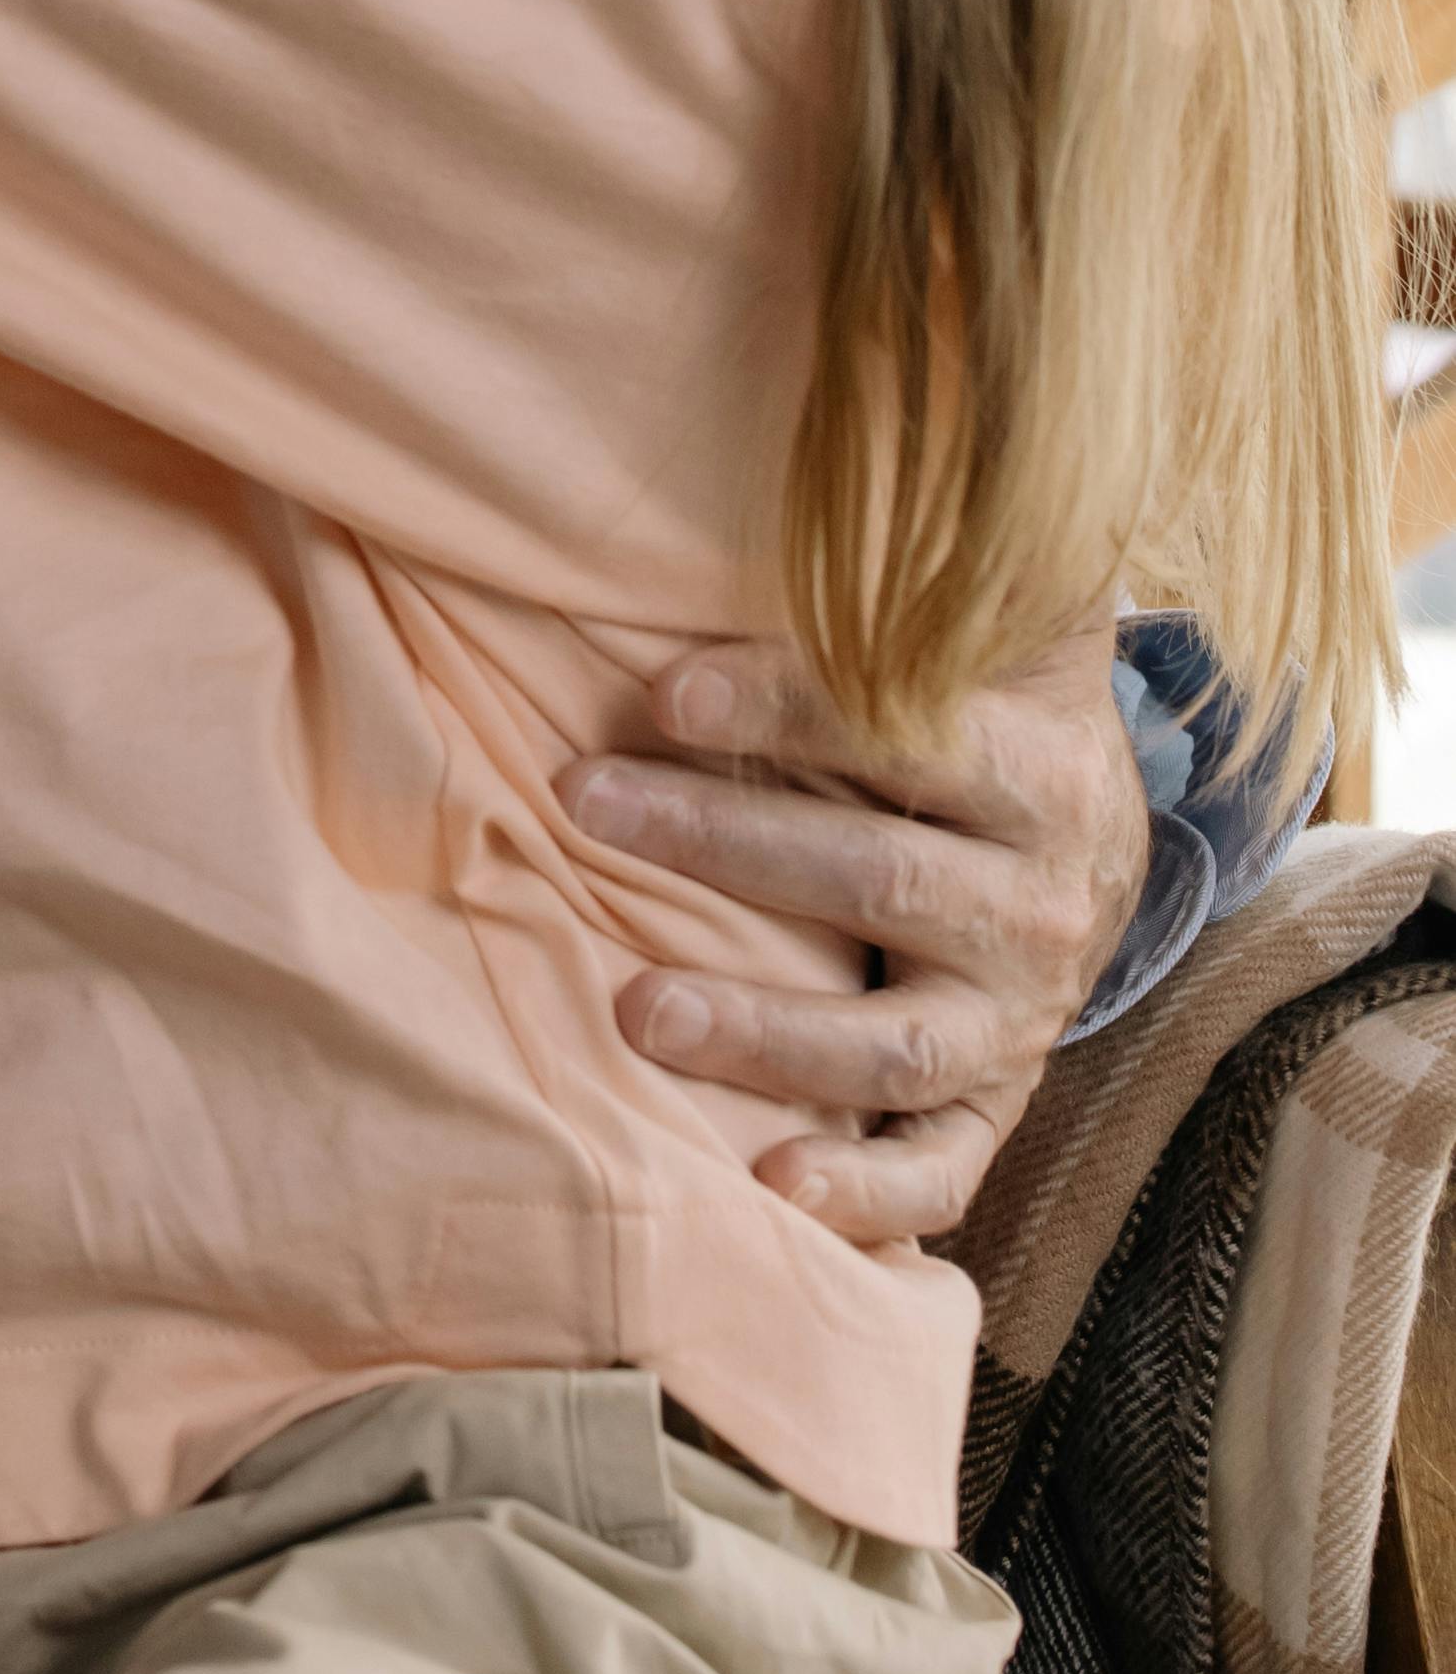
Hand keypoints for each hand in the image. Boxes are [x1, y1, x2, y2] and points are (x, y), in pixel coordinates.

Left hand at [563, 628, 1151, 1243]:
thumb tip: (787, 477)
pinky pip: (944, 1168)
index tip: (660, 694)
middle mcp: (1047, 901)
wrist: (1090, 830)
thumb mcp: (964, 634)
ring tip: (637, 1011)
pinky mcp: (1002, 1098)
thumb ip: (884, 591)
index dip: (785, 710)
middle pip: (878, 880)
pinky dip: (868, 1196)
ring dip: (765, 1031)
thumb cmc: (974, 707)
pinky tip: (769, 1185)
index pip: (909, 734)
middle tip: (583, 806)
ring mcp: (1028, 1016)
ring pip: (898, 1040)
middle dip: (722, 843)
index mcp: (1040, 768)